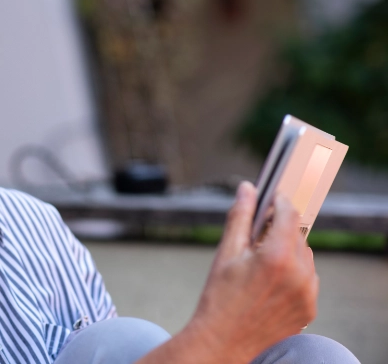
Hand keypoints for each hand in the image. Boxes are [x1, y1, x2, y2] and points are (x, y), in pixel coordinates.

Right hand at [186, 182, 318, 361]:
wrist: (223, 340)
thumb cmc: (219, 296)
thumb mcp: (227, 252)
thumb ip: (240, 217)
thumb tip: (247, 188)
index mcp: (276, 257)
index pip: (289, 215)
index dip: (280, 202)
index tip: (271, 199)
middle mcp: (299, 275)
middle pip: (298, 235)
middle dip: (280, 231)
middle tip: (257, 238)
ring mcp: (307, 294)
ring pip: (305, 257)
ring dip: (288, 252)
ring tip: (262, 265)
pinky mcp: (309, 309)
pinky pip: (308, 279)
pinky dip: (294, 275)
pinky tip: (270, 283)